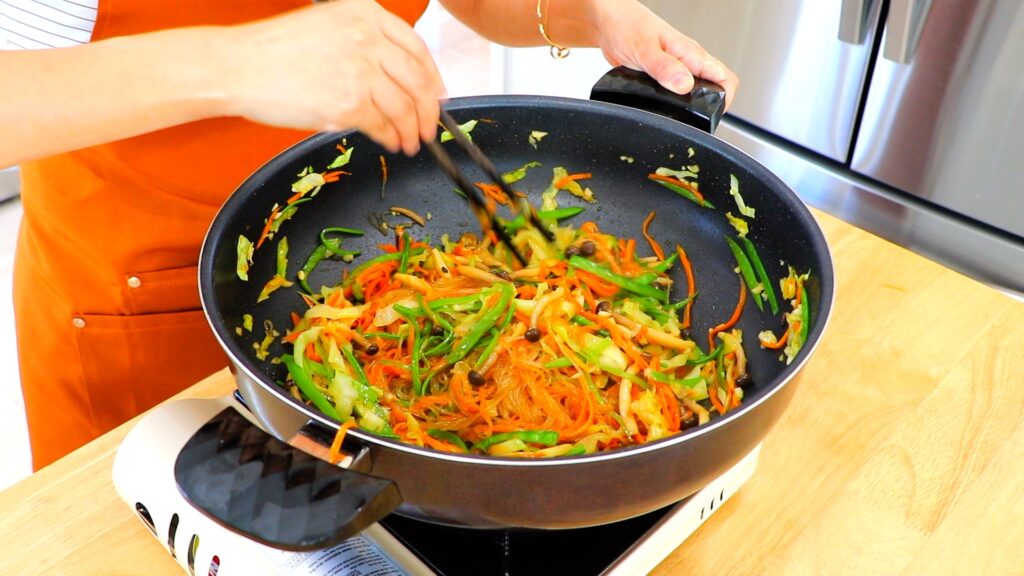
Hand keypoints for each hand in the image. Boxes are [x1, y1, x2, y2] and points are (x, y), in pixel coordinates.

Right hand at [219, 0, 445, 154]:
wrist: (239, 66)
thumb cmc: (274, 50)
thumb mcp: (326, 25)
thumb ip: (364, 43)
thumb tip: (396, 80)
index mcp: (364, 13)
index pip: (416, 48)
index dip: (433, 76)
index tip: (438, 94)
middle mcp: (367, 39)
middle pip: (418, 81)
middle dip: (429, 110)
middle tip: (429, 127)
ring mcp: (359, 71)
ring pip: (405, 108)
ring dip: (412, 130)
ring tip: (410, 142)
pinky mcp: (348, 104)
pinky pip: (383, 126)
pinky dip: (392, 138)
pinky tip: (391, 142)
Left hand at [588, 0, 738, 109]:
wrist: (607, 22)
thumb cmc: (625, 24)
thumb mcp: (645, 49)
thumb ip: (665, 68)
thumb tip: (685, 85)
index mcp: (690, 54)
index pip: (725, 79)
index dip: (725, 99)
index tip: (712, 114)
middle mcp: (686, 61)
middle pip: (712, 88)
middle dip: (705, 107)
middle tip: (691, 119)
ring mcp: (675, 68)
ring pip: (693, 90)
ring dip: (686, 105)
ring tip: (675, 115)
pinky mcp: (662, 74)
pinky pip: (674, 90)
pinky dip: (670, 101)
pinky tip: (659, 105)